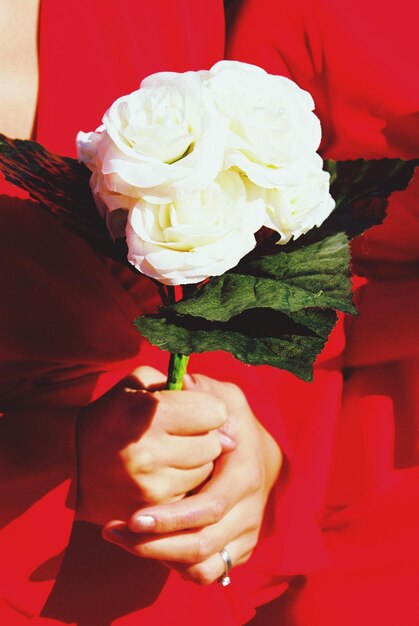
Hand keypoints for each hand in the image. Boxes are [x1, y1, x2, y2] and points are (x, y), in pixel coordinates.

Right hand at [76, 367, 233, 525]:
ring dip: (197, 463)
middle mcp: (151, 452)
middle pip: (214, 444)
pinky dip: (185, 486)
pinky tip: (165, 475)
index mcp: (148, 413)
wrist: (72, 462)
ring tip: (171, 455)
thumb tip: (224, 418)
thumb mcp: (140, 384)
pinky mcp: (152, 512)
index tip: (194, 411)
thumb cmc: (114, 414)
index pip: (215, 412)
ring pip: (206, 472)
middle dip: (205, 437)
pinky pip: (192, 496)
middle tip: (181, 435)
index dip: (208, 409)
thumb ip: (181, 385)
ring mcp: (152, 486)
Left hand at [103, 374, 281, 584]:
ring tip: (120, 540)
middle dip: (154, 544)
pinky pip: (209, 574)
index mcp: (244, 475)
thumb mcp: (226, 398)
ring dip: (159, 559)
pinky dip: (179, 570)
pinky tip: (148, 549)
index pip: (209, 508)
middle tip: (114, 531)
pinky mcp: (238, 549)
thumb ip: (204, 391)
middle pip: (201, 544)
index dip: (171, 519)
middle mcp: (248, 510)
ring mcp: (246, 533)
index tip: (132, 518)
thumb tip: (183, 381)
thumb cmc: (234, 423)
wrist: (260, 454)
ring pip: (204, 567)